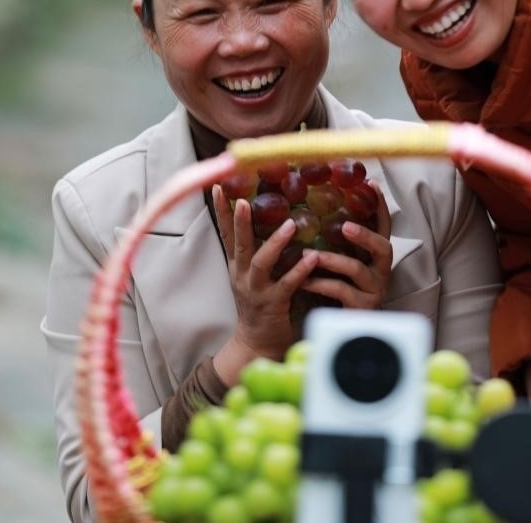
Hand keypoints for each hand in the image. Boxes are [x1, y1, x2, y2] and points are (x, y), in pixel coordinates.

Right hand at [211, 186, 318, 384]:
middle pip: (238, 244)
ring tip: (291, 225)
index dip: (221, 211)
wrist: (256, 344)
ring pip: (261, 263)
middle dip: (240, 222)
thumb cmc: (259, 305)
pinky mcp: (272, 305)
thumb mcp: (250, 276)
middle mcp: (241, 275)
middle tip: (243, 199)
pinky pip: (286, 285)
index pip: (226, 233)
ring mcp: (255, 291)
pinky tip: (312, 258)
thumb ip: (257, 250)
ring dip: (275, 243)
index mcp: (236, 265)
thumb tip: (271, 218)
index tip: (218, 187)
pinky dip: (299, 271)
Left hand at [300, 182, 392, 309]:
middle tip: (345, 226)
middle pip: (383, 247)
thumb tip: (311, 208)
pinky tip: (303, 280)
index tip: (371, 184)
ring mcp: (374, 290)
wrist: (335, 326)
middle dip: (365, 234)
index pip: (384, 226)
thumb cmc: (335, 288)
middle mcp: (380, 271)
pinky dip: (320, 283)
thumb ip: (334, 239)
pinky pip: (341, 291)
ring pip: (357, 269)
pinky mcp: (362, 308)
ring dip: (332, 259)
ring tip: (309, 253)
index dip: (380, 206)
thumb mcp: (337, 261)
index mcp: (375, 256)